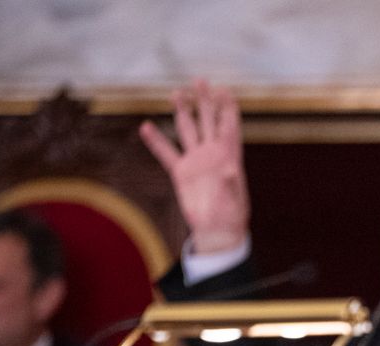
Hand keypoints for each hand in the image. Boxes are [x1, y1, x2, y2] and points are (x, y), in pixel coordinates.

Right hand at [139, 80, 250, 254]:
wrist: (216, 231)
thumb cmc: (231, 217)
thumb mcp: (233, 202)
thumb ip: (230, 186)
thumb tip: (228, 170)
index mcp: (229, 158)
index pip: (229, 127)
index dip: (227, 108)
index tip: (223, 89)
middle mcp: (212, 154)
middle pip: (208, 121)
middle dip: (204, 101)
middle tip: (200, 80)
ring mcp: (196, 161)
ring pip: (187, 130)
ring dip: (182, 111)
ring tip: (176, 92)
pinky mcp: (181, 172)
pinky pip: (166, 153)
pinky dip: (156, 140)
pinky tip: (146, 126)